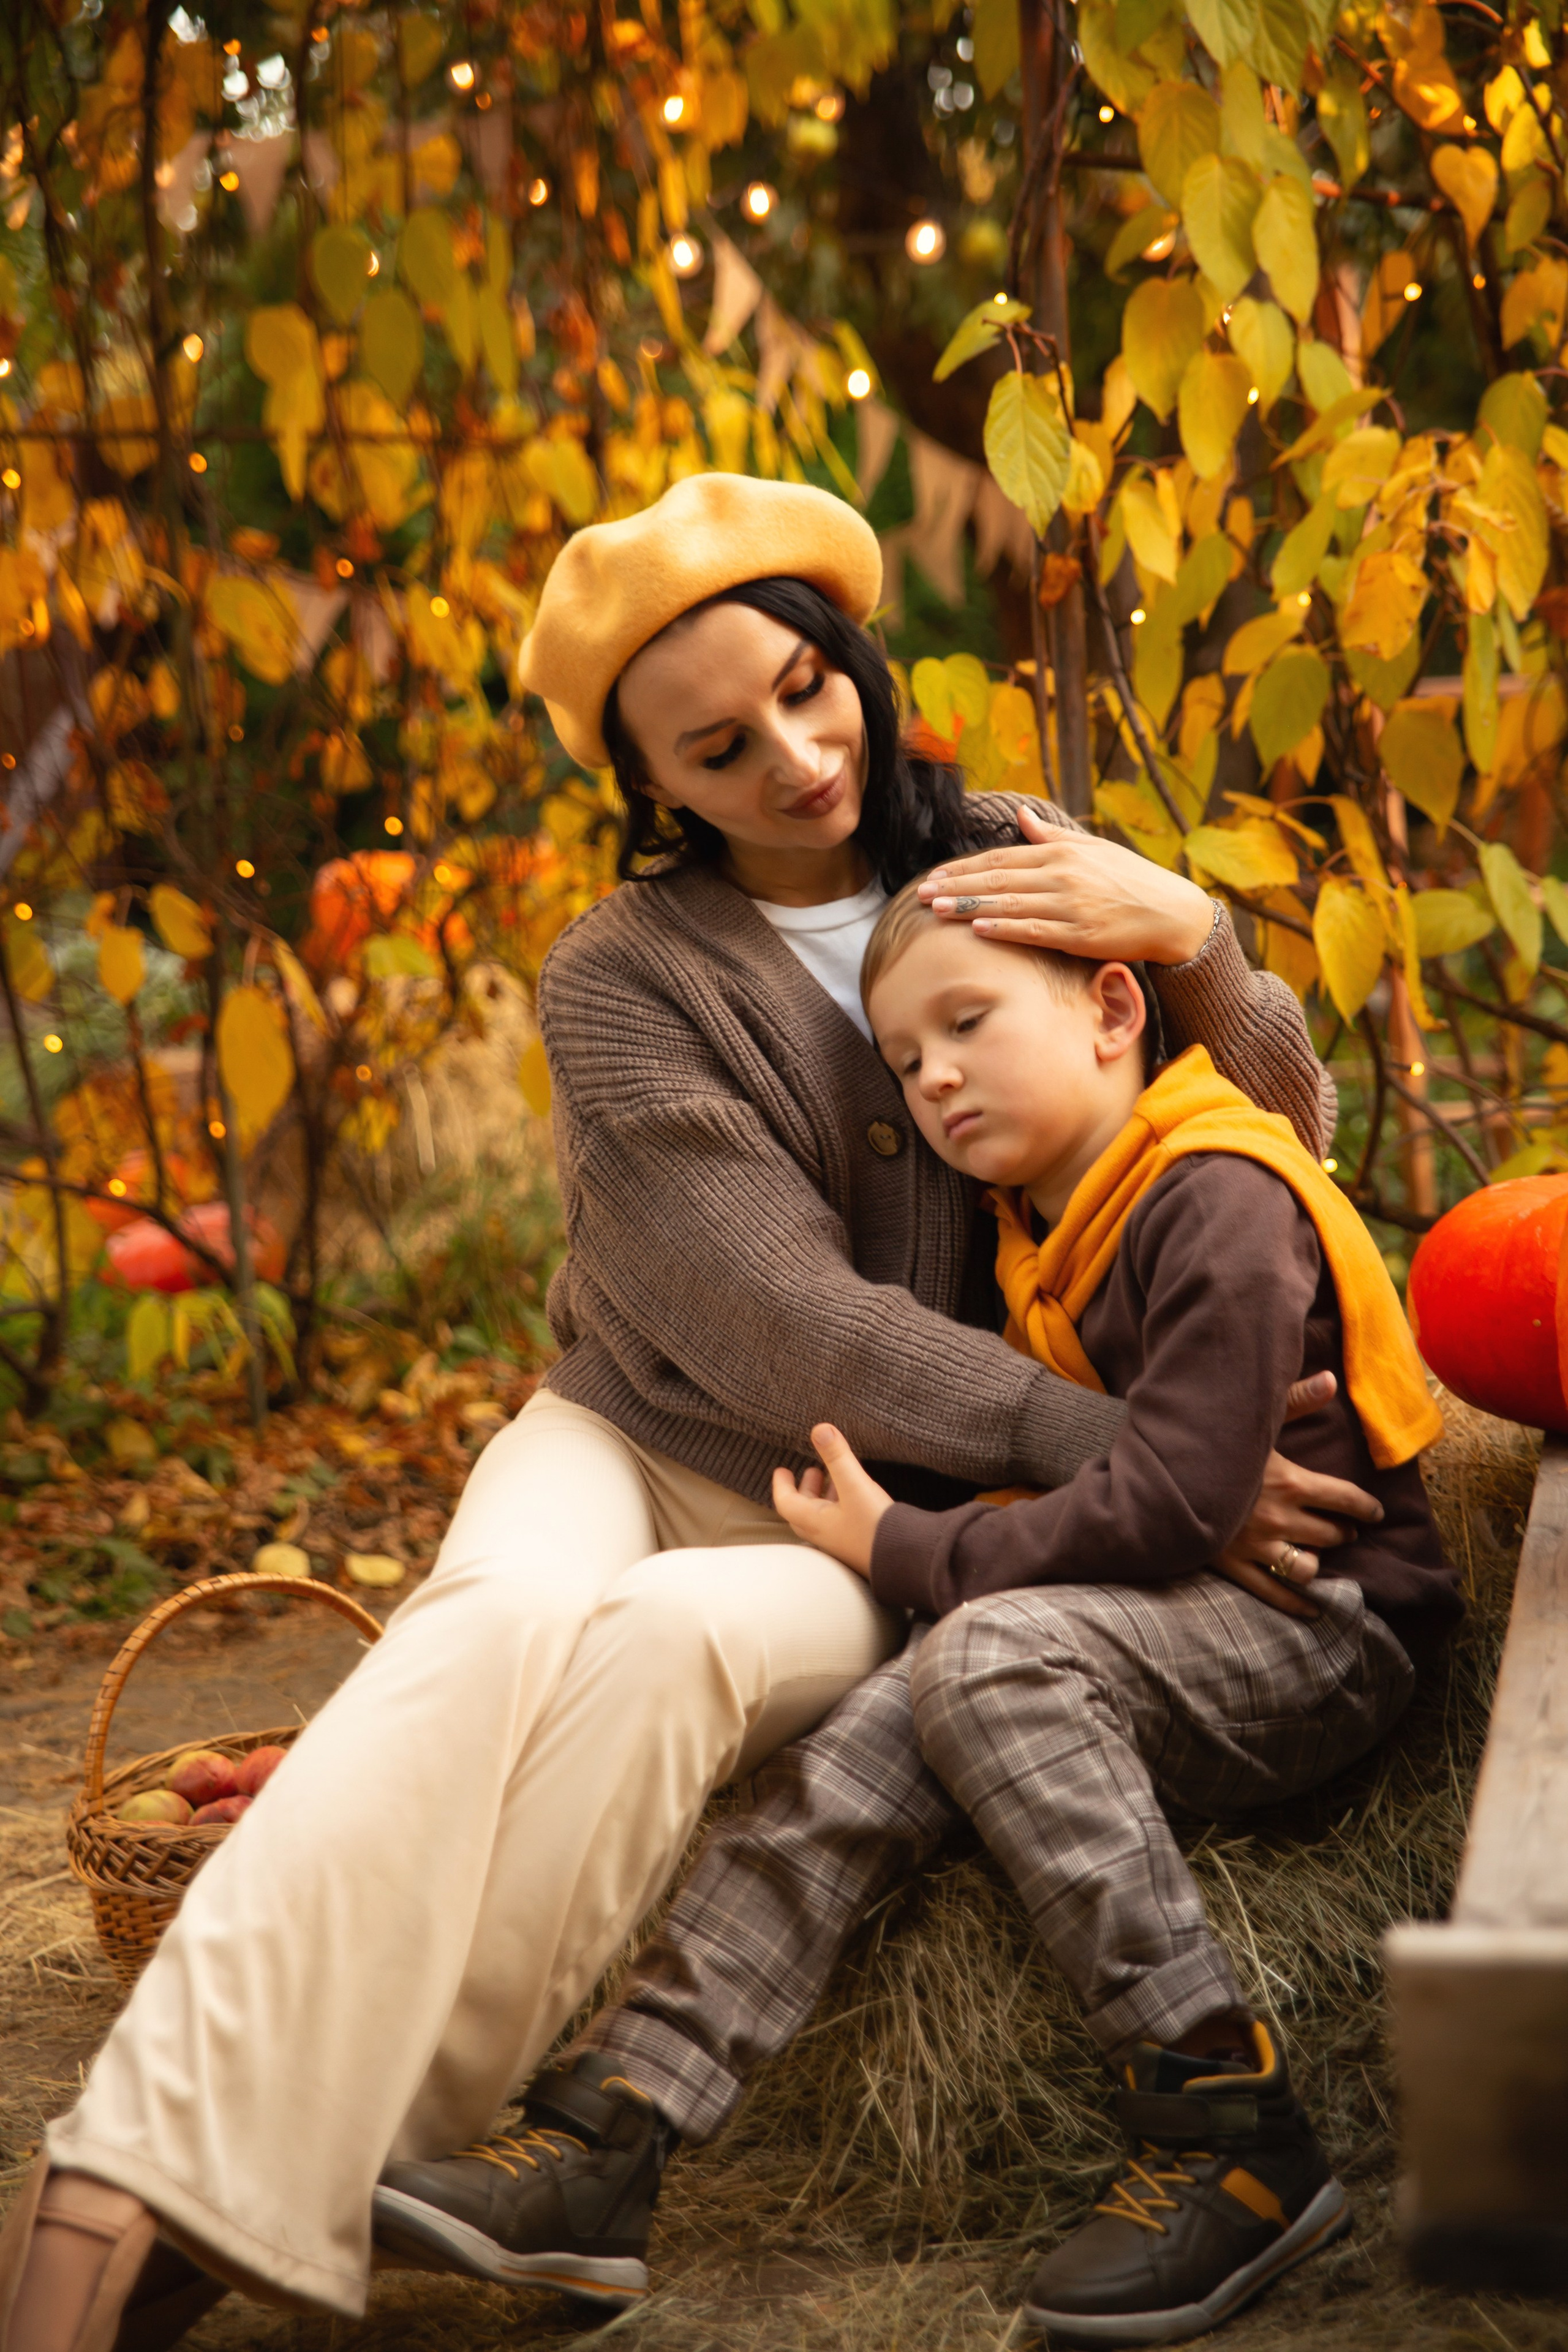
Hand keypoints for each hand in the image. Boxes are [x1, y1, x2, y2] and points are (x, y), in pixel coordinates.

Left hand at [772, 1424, 894, 1577]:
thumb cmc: (875, 1526)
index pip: (785, 1502)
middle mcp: (824, 1534)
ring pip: (822, 1516)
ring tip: (833, 1479)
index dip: (781, 1485)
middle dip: (804, 1488)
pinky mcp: (858, 1544)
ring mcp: (841, 1542)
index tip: (782, 1470)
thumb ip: (837, 1457)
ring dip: (823, 1496)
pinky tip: (856, 1496)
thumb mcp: (855, 1485)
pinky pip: (839, 1522)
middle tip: (810, 1471)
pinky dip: (839, 1504)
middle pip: (803, 1510)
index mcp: (814, 1521)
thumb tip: (819, 1428)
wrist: (905, 1558)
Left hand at [920, 804, 1215, 965]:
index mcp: (1062, 853)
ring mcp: (1071, 906)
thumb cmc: (1130, 881)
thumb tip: (1021, 817)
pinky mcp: (1080, 935)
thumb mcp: (1092, 849)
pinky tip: (978, 929)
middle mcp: (1063, 875)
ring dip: (970, 907)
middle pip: (998, 880)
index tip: (935, 875)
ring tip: (937, 910)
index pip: (1001, 860)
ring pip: (1010, 905)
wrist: (1172, 913)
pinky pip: (1035, 931)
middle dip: (956, 887)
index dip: (964, 868)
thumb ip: (1052, 836)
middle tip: (921, 894)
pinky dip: (1005, 929)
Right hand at [1215, 1371, 1383, 1619]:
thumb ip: (1295, 1401)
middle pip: (1331, 1534)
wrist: (1162, 1477)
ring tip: (1319, 1554)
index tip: (1375, 1512)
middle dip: (1343, 1532)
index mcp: (1291, 1482)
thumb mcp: (1254, 1420)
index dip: (1366, 1507)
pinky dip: (1298, 1603)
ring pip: (1308, 1567)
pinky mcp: (1235, 1567)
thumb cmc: (1212, 1444)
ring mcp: (1257, 1547)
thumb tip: (1331, 1379)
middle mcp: (1280, 1519)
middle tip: (1344, 1529)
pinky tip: (1314, 1608)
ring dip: (1319, 1561)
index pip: (1345, 1499)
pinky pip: (1275, 1593)